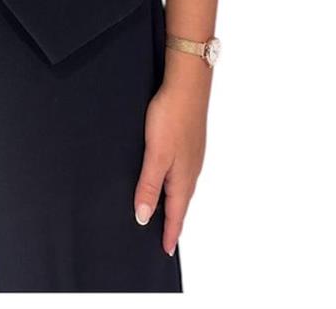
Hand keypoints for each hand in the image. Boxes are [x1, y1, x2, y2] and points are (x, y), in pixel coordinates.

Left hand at [132, 75, 208, 256]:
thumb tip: (144, 218)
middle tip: (164, 238)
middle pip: (181, 203)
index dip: (170, 233)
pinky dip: (173, 184)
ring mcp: (191, 156)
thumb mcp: (155, 155)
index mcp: (183, 178)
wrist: (187, 84)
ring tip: (164, 214)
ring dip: (173, 202)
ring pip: (181, 187)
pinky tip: (166, 178)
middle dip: (172, 221)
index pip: (176, 214)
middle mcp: (190, 170)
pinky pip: (181, 172)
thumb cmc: (172, 117)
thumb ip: (149, 186)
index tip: (166, 252)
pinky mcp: (188, 142)